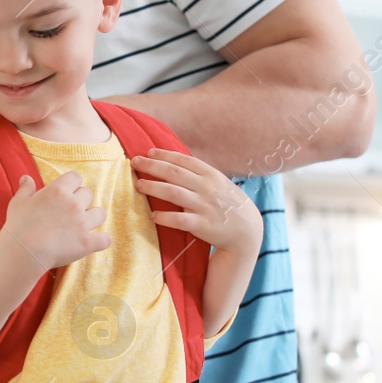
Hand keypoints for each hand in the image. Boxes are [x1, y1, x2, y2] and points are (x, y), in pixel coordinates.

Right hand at [0, 170, 110, 273]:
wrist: (24, 252)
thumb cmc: (18, 226)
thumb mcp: (18, 203)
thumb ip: (25, 189)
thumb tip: (27, 178)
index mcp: (58, 191)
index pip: (75, 177)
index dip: (72, 184)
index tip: (66, 191)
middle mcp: (74, 204)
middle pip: (88, 193)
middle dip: (81, 200)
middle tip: (71, 210)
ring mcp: (82, 223)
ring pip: (101, 213)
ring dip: (93, 217)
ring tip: (84, 224)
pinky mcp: (87, 243)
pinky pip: (105, 239)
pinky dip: (102, 240)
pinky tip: (94, 241)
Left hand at [130, 148, 261, 254]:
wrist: (246, 231)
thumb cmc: (228, 204)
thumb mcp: (219, 183)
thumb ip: (199, 174)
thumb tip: (174, 162)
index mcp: (211, 175)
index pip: (183, 160)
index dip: (165, 155)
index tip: (149, 152)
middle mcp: (207, 188)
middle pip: (174, 173)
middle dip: (152, 166)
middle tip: (135, 162)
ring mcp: (204, 206)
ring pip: (173, 193)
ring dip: (153, 187)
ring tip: (139, 185)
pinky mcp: (202, 225)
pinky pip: (179, 220)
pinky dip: (165, 217)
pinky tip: (153, 215)